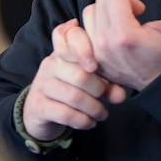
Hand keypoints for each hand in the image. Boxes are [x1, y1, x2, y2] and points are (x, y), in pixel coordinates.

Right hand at [23, 19, 126, 141]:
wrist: (40, 111)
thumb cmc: (69, 89)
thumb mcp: (88, 81)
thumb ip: (106, 83)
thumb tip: (121, 95)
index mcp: (63, 51)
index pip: (71, 37)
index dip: (85, 49)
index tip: (96, 67)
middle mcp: (50, 64)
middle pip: (81, 75)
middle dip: (99, 90)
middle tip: (107, 98)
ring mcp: (42, 85)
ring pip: (75, 97)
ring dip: (94, 109)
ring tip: (102, 114)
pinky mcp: (39, 106)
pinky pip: (66, 114)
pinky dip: (83, 121)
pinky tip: (90, 122)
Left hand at [81, 0, 160, 91]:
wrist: (160, 85)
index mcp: (125, 35)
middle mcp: (106, 44)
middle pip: (101, 1)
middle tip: (136, 8)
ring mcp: (96, 53)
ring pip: (89, 13)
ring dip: (106, 10)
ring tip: (124, 19)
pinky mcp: (93, 59)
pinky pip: (82, 31)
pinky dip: (95, 23)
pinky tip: (112, 27)